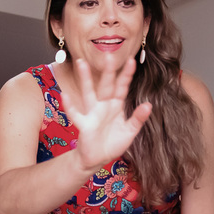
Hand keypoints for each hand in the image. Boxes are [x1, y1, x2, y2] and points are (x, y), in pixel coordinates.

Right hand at [64, 57, 151, 171]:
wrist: (97, 159)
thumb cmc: (112, 143)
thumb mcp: (130, 131)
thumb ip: (138, 118)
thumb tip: (149, 105)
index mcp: (116, 106)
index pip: (122, 87)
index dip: (126, 75)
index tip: (132, 60)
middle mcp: (104, 106)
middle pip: (106, 85)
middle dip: (108, 71)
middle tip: (108, 55)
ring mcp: (92, 113)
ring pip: (89, 93)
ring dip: (85, 79)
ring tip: (81, 63)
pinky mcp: (84, 124)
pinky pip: (76, 113)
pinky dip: (70, 105)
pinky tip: (64, 95)